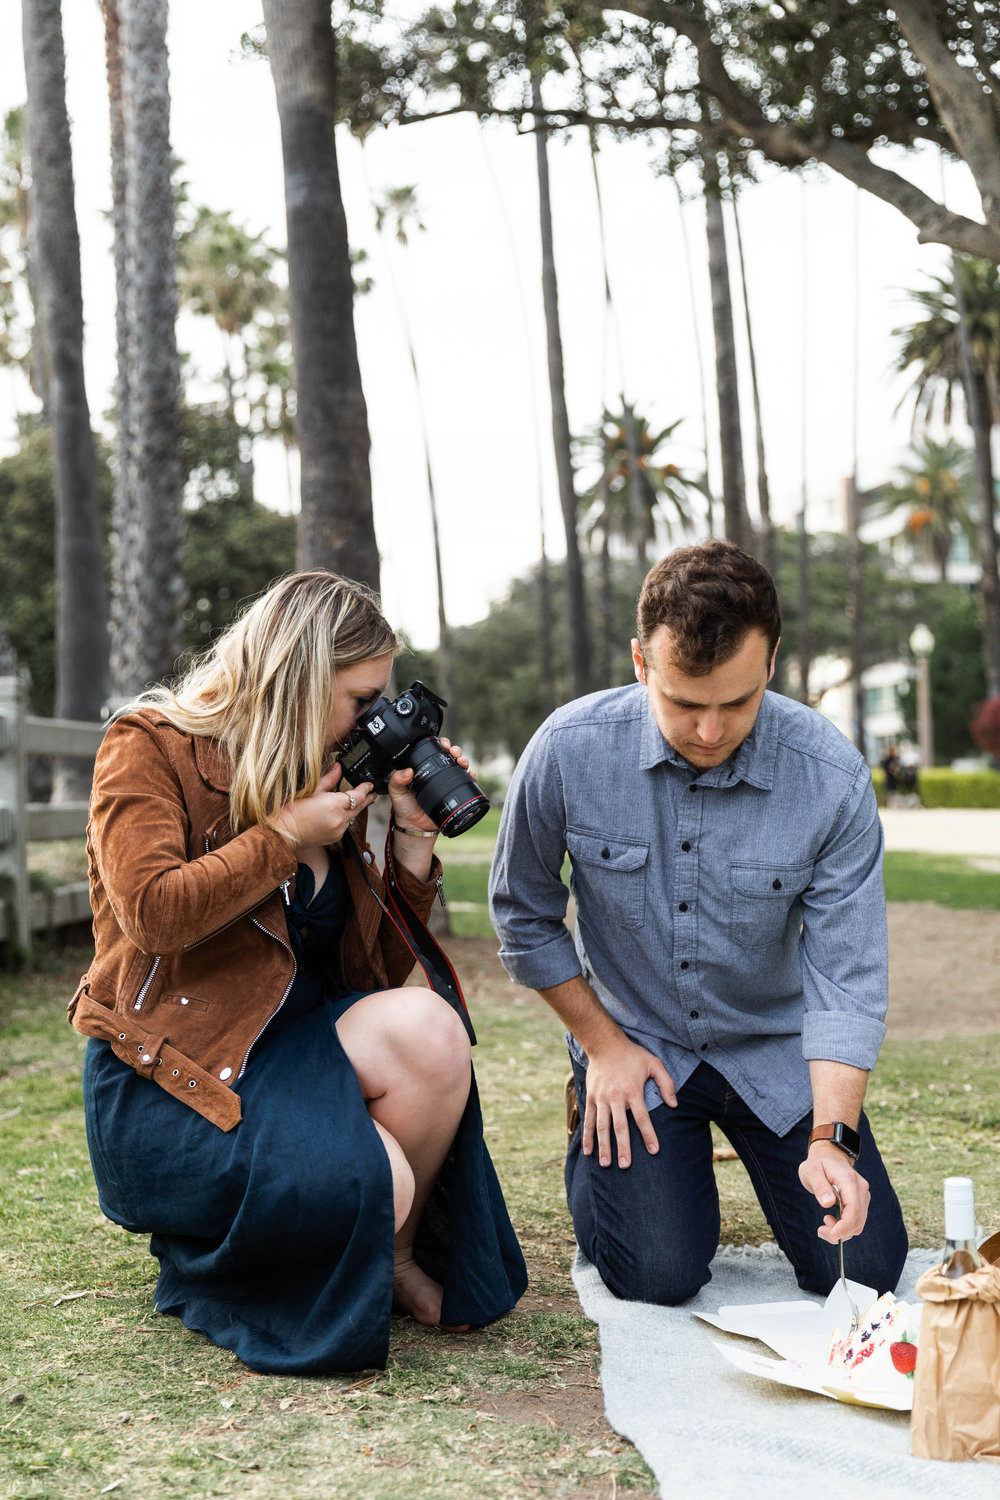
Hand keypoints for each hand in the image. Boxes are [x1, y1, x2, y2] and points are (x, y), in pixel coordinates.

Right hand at [275, 763, 374, 846]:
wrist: (286, 832)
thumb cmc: (295, 811)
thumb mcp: (312, 790)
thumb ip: (329, 779)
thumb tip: (338, 768)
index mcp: (335, 804)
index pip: (359, 795)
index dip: (366, 789)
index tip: (369, 785)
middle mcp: (340, 818)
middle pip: (360, 807)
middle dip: (367, 799)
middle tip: (372, 793)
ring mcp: (339, 830)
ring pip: (352, 817)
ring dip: (353, 810)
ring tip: (350, 803)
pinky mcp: (336, 838)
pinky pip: (345, 826)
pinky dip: (343, 820)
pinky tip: (335, 816)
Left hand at [386, 738, 470, 832]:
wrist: (415, 826)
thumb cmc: (405, 808)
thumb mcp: (396, 792)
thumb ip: (397, 781)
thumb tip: (407, 772)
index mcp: (423, 769)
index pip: (434, 752)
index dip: (441, 745)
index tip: (443, 744)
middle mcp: (437, 773)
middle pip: (450, 756)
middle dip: (455, 750)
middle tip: (454, 752)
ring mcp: (447, 782)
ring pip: (459, 766)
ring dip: (464, 760)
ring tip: (462, 761)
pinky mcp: (455, 793)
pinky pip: (466, 783)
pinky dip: (471, 776)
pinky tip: (470, 774)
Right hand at [582, 1034, 676, 1168]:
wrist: (604, 1044)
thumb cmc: (632, 1055)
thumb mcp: (654, 1063)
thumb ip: (666, 1083)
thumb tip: (674, 1104)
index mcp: (632, 1091)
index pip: (642, 1118)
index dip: (649, 1135)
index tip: (654, 1151)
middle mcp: (616, 1097)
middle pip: (620, 1126)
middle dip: (623, 1147)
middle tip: (625, 1166)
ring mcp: (601, 1098)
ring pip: (602, 1126)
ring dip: (604, 1146)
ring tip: (606, 1164)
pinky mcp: (591, 1098)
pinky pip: (589, 1119)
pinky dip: (588, 1136)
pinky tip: (588, 1151)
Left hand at [799, 1144, 870, 1241]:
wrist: (829, 1156)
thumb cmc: (818, 1163)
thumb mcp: (811, 1171)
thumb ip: (819, 1186)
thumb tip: (828, 1203)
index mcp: (848, 1180)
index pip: (853, 1208)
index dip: (845, 1226)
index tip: (832, 1235)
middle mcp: (860, 1188)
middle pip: (857, 1219)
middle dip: (840, 1232)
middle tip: (821, 1231)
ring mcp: (863, 1195)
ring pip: (858, 1223)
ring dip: (842, 1231)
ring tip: (824, 1224)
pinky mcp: (861, 1201)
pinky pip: (856, 1220)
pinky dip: (845, 1227)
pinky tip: (831, 1221)